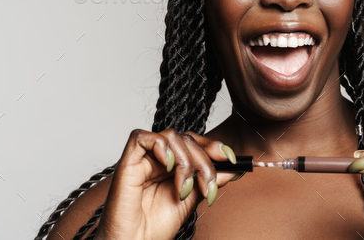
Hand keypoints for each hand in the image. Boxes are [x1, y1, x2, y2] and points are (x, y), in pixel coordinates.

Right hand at [94, 129, 238, 239]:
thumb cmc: (157, 227)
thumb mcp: (193, 199)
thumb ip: (210, 180)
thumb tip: (236, 167)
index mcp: (173, 165)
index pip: (195, 142)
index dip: (214, 146)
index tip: (232, 159)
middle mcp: (158, 159)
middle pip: (187, 139)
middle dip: (204, 161)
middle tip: (208, 187)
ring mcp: (142, 159)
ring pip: (171, 136)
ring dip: (186, 161)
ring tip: (185, 188)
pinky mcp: (127, 163)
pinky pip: (141, 137)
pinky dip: (160, 146)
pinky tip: (169, 166)